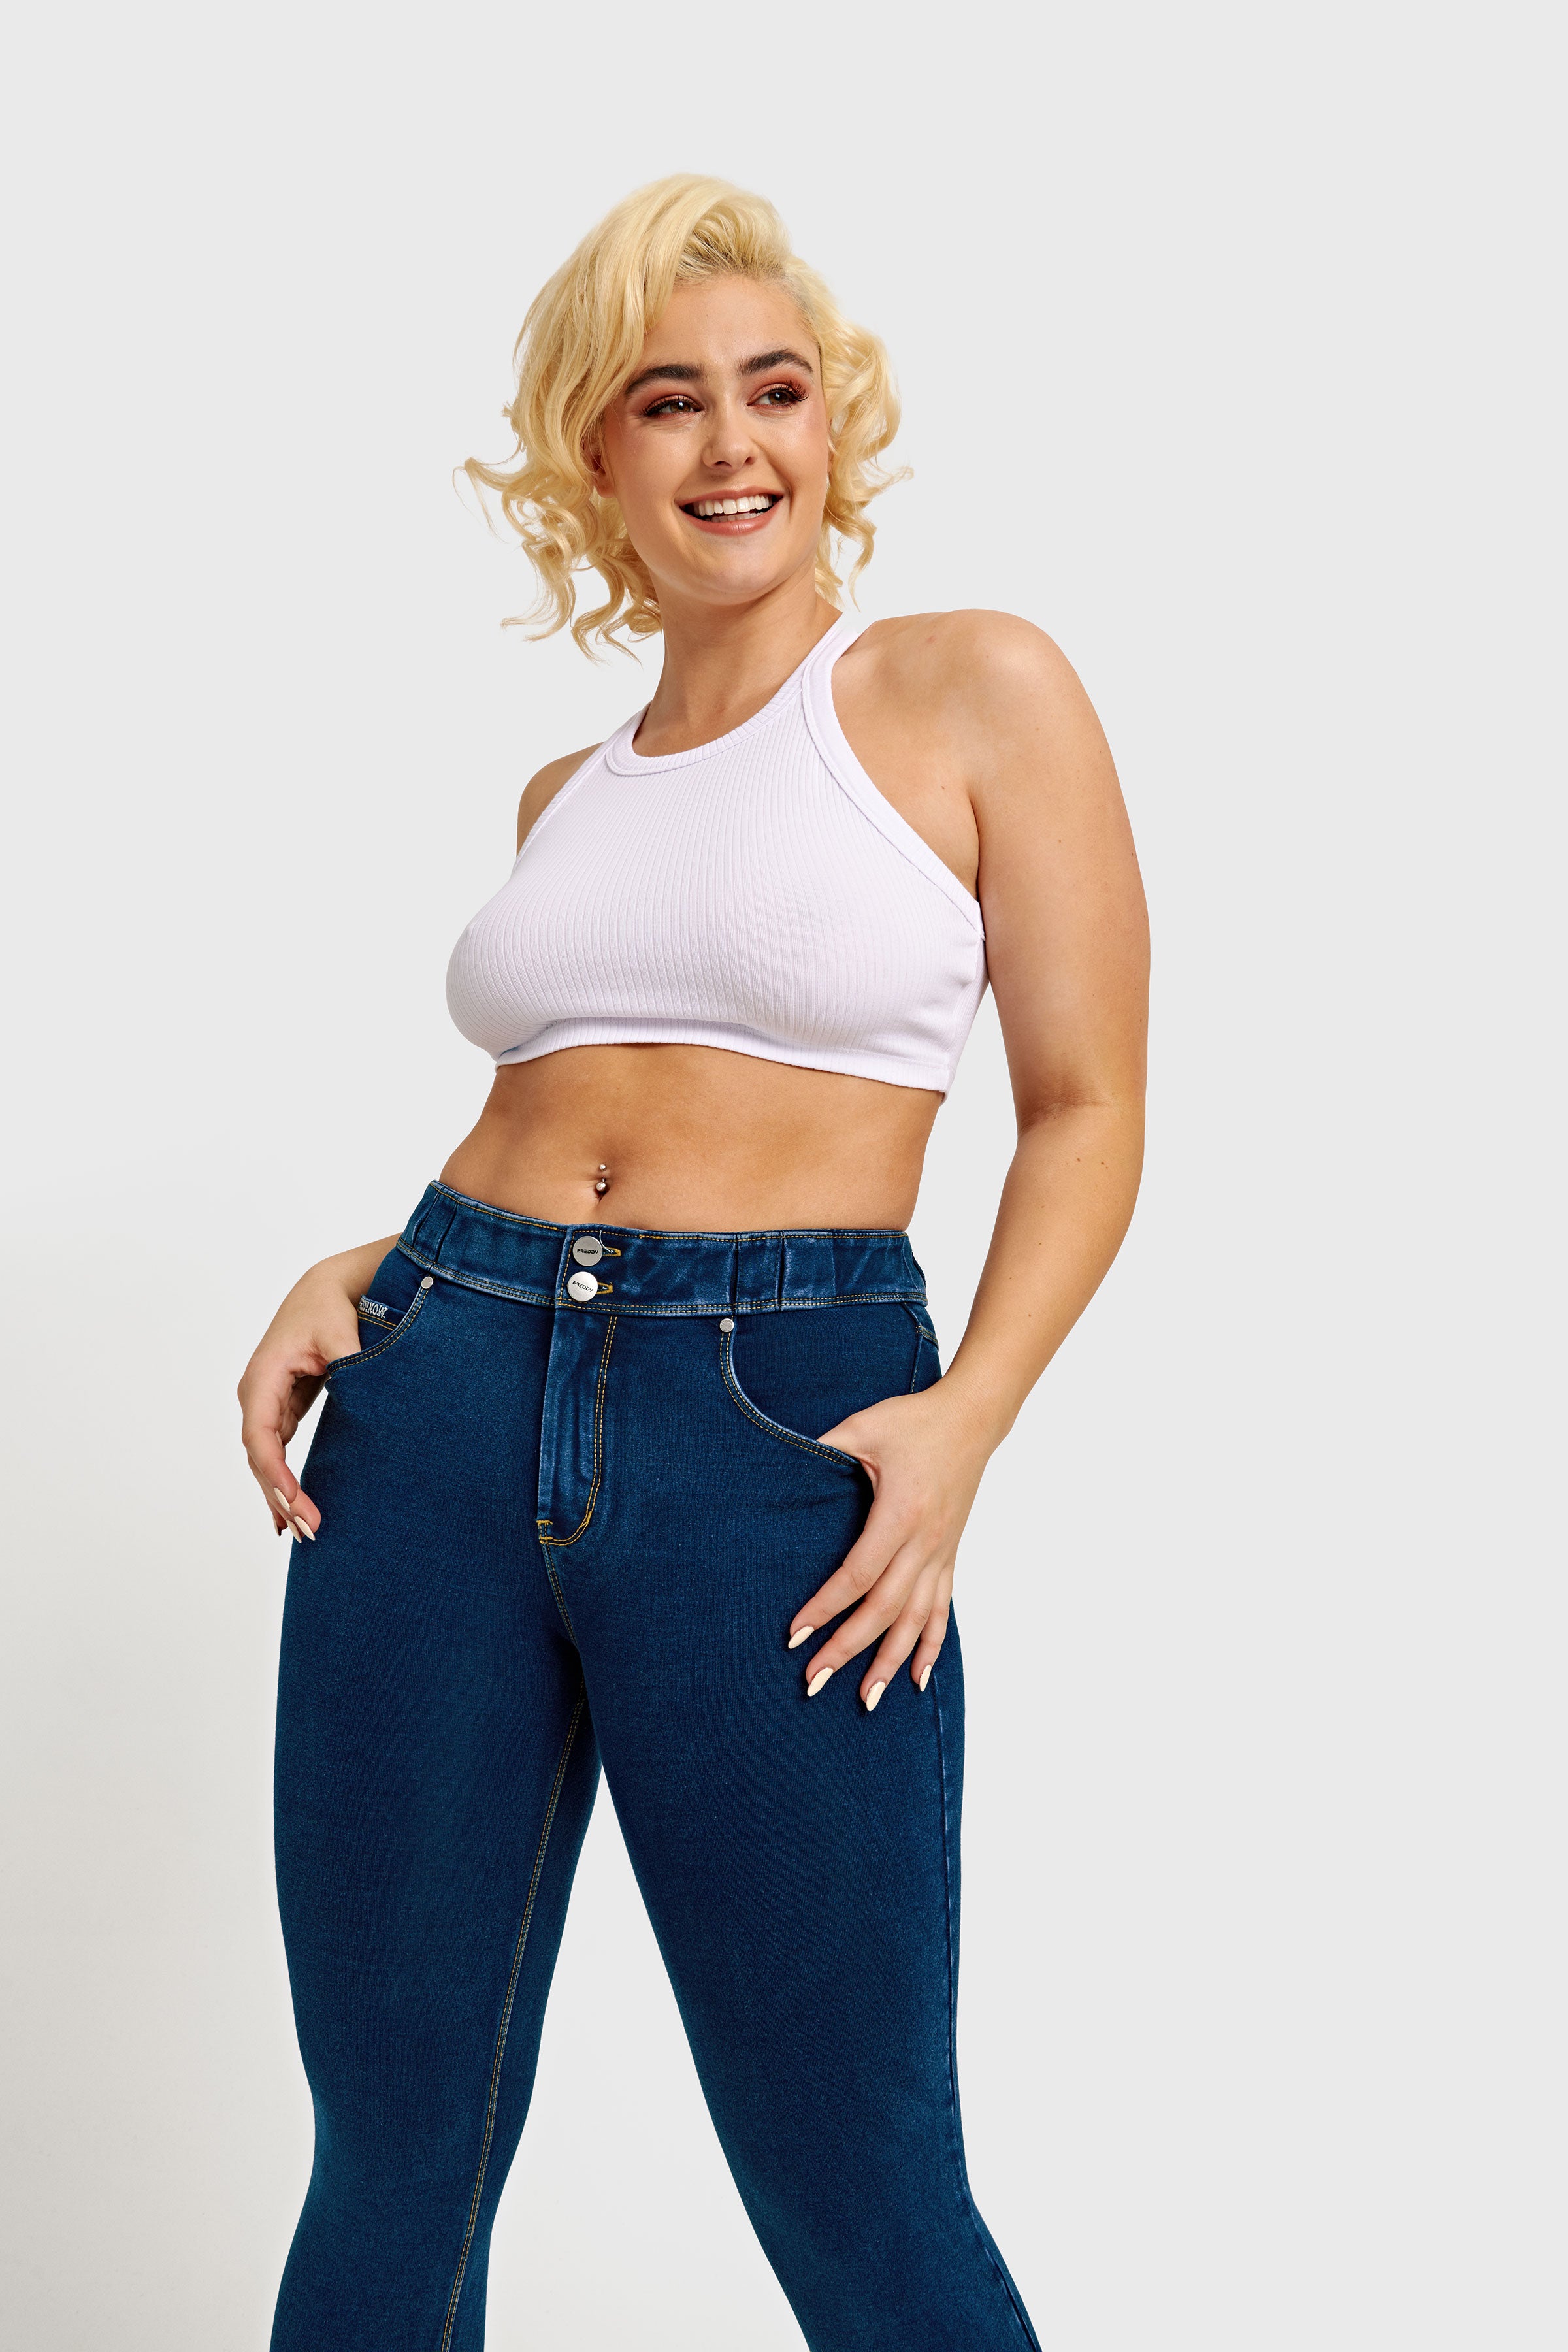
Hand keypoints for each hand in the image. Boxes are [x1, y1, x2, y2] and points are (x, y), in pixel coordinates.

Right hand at [238, 1260, 362, 1539]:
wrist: (328, 1287)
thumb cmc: (331, 1306)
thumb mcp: (343, 1333)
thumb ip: (349, 1366)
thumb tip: (362, 1400)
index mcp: (263, 1375)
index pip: (261, 1434)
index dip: (276, 1473)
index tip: (296, 1504)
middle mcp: (256, 1392)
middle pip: (261, 1455)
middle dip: (281, 1496)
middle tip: (308, 1532)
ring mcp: (266, 1402)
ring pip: (266, 1459)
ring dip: (281, 1495)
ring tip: (303, 1533)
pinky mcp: (282, 1407)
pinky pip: (277, 1452)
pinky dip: (283, 1481)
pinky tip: (292, 1512)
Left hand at [788, 1381, 993, 1709]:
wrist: (971, 1419)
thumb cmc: (913, 1420)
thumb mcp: (862, 1427)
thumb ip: (823, 1450)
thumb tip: (777, 1464)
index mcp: (901, 1513)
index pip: (858, 1574)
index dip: (825, 1607)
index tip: (795, 1634)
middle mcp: (925, 1541)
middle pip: (884, 1609)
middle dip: (848, 1649)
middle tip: (814, 1681)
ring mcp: (941, 1553)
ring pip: (916, 1620)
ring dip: (890, 1662)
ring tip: (866, 1699)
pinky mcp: (949, 1556)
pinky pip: (941, 1610)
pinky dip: (930, 1647)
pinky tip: (917, 1679)